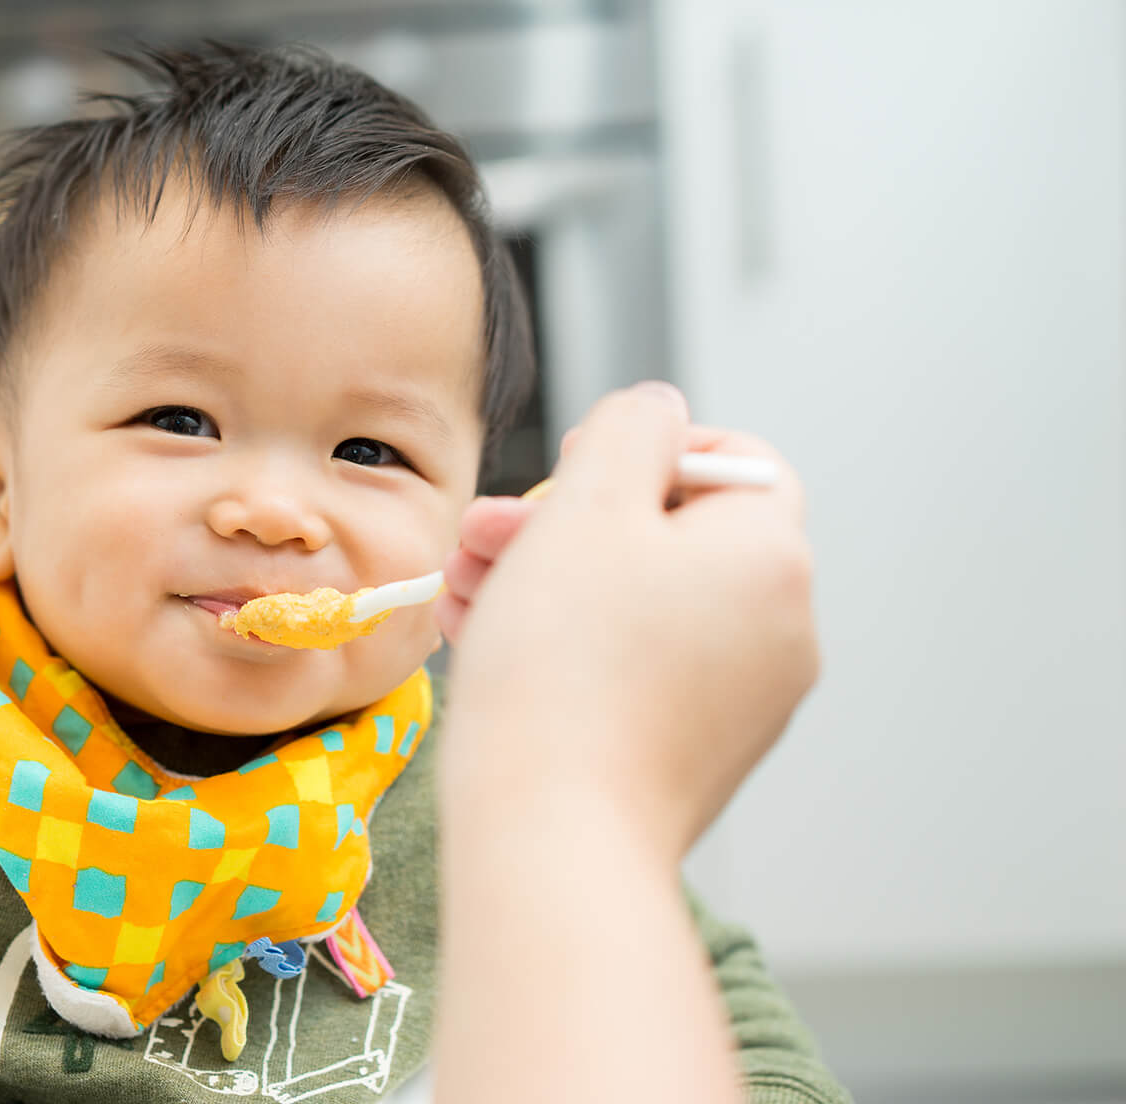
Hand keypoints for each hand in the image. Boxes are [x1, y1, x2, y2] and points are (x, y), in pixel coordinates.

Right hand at [442, 382, 819, 865]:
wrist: (552, 836)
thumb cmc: (565, 668)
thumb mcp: (588, 506)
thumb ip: (629, 429)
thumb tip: (658, 408)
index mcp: (772, 556)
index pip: (733, 460)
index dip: (646, 448)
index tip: (568, 469)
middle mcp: (780, 628)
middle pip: (673, 534)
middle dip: (567, 521)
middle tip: (483, 534)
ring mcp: (742, 700)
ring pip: (642, 602)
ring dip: (551, 579)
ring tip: (466, 590)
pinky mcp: (694, 752)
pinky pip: (635, 666)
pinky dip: (570, 643)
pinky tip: (488, 641)